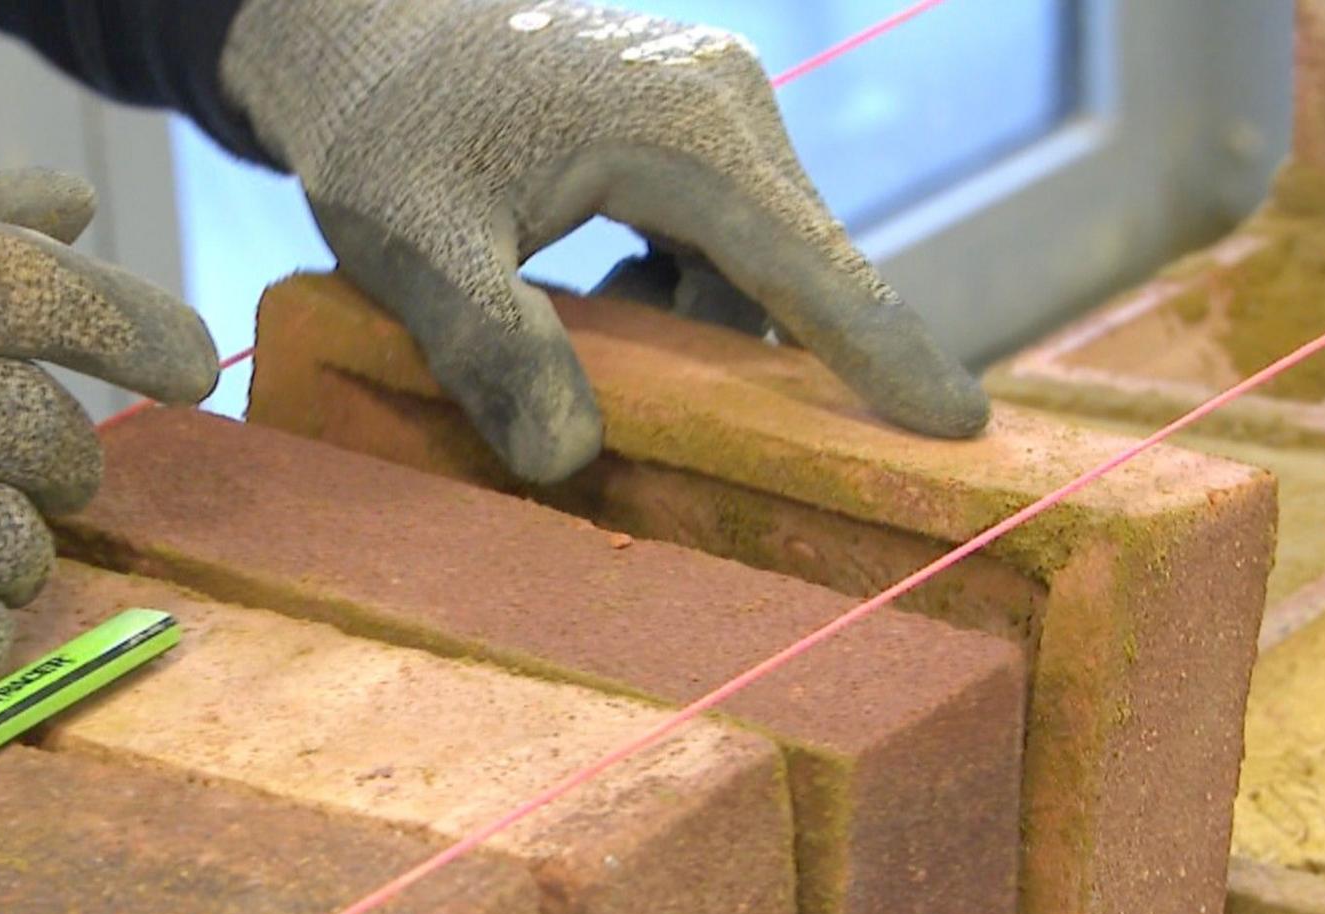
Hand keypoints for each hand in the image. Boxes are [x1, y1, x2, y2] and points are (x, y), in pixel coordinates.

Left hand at [224, 0, 990, 482]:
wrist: (363, 31)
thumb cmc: (386, 129)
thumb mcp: (417, 241)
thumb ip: (490, 344)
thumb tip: (570, 459)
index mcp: (685, 129)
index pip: (811, 263)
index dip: (884, 354)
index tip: (961, 429)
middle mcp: (726, 107)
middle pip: (794, 270)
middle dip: (771, 368)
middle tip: (745, 459)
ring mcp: (711, 110)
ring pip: (753, 263)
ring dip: (703, 338)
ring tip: (615, 368)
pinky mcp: (684, 128)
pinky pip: (719, 239)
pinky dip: (681, 299)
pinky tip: (606, 317)